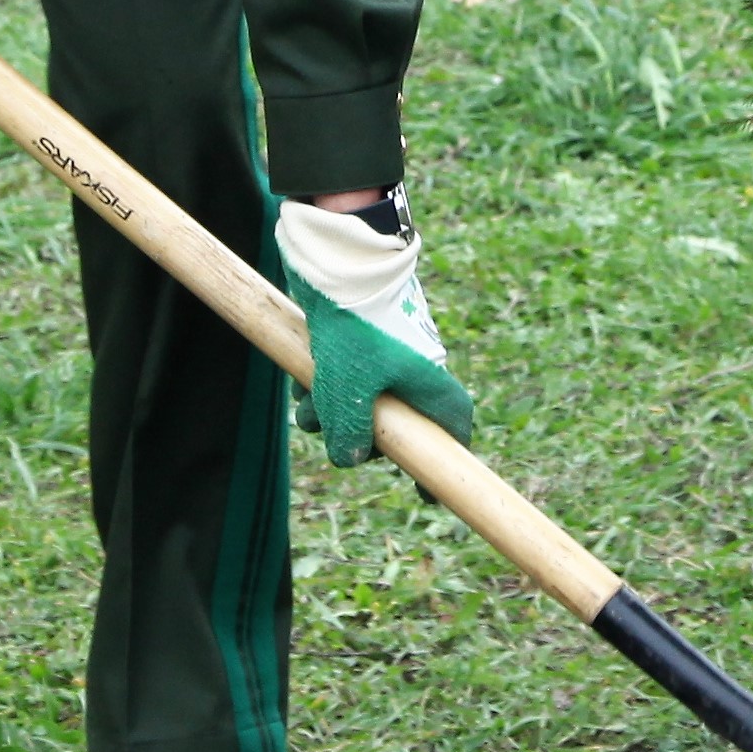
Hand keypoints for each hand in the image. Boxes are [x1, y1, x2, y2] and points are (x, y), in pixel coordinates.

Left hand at [278, 199, 471, 464]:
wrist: (336, 258)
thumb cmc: (353, 324)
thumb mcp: (347, 388)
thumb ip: (349, 432)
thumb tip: (349, 458)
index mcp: (430, 383)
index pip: (451, 432)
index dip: (440, 465)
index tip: (427, 493)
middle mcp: (414, 370)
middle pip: (395, 424)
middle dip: (359, 434)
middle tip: (337, 436)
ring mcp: (386, 355)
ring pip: (361, 402)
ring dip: (331, 412)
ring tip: (308, 404)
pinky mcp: (359, 341)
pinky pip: (343, 378)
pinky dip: (323, 387)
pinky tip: (301, 382)